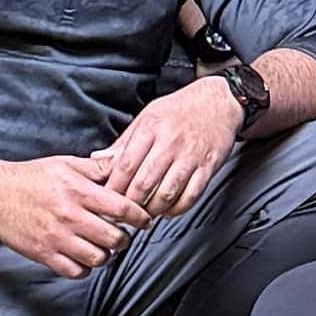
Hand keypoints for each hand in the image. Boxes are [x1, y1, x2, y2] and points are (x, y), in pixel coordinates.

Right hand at [0, 153, 134, 280]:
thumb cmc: (31, 177)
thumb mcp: (66, 164)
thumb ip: (97, 168)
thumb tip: (123, 163)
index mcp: (78, 191)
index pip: (121, 208)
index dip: (139, 216)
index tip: (144, 220)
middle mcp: (69, 215)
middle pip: (114, 238)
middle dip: (124, 239)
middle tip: (122, 235)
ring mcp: (56, 237)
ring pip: (97, 258)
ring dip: (105, 255)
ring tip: (102, 247)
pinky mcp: (43, 253)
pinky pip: (75, 271)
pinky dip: (84, 268)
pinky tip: (83, 257)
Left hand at [95, 75, 240, 220]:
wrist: (218, 101)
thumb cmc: (179, 109)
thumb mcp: (147, 117)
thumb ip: (123, 142)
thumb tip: (98, 160)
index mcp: (150, 128)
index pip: (125, 166)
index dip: (113, 188)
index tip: (107, 199)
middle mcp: (170, 142)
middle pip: (143, 184)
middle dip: (131, 204)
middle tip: (124, 213)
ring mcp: (190, 156)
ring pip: (166, 194)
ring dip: (153, 210)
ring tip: (145, 214)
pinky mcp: (208, 166)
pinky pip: (191, 196)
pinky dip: (177, 209)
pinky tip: (168, 210)